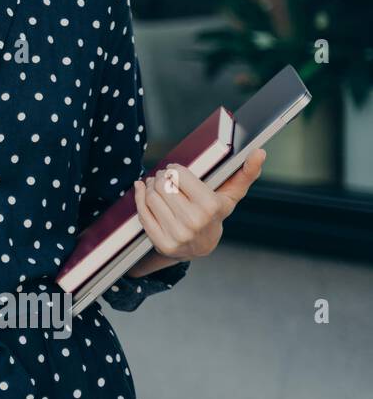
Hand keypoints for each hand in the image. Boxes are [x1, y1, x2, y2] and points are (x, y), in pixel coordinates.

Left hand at [133, 149, 265, 259]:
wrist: (201, 246)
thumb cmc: (216, 213)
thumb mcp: (231, 195)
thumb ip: (246, 173)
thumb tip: (260, 152)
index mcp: (211, 206)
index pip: (179, 175)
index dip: (174, 169)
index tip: (174, 169)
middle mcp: (194, 222)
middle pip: (162, 185)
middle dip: (160, 177)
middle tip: (162, 177)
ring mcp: (177, 234)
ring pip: (151, 197)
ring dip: (149, 186)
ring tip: (155, 185)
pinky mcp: (162, 243)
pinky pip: (142, 213)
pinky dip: (139, 197)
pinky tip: (143, 191)